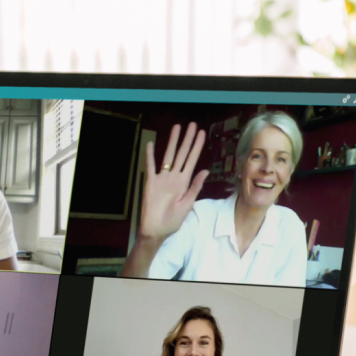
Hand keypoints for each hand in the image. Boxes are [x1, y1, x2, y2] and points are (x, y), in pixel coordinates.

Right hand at [139, 123, 207, 241]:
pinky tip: (151, 144)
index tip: (201, 134)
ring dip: (172, 142)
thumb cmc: (172, 221)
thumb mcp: (187, 204)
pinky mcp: (150, 182)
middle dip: (187, 139)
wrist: (156, 231)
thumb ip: (195, 187)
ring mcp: (162, 178)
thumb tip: (205, 171)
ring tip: (177, 127)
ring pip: (168, 156)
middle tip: (192, 125)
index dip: (197, 147)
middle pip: (182, 154)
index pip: (192, 160)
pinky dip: (150, 156)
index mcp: (184, 182)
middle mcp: (174, 177)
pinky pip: (150, 166)